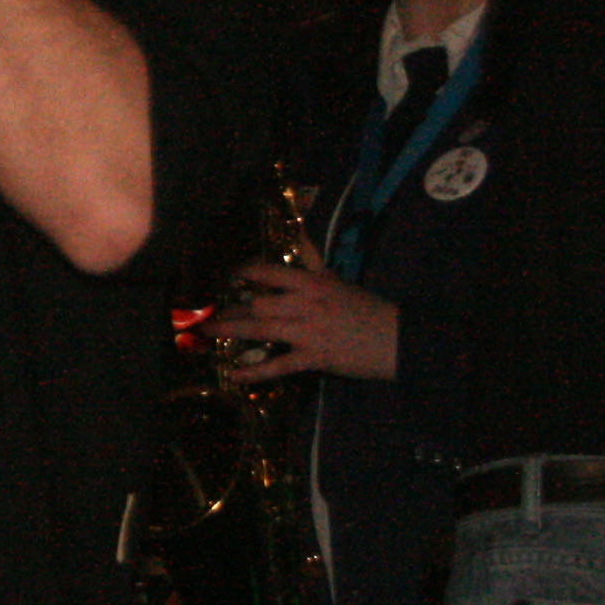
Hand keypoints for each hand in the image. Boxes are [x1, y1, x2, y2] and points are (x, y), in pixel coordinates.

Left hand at [208, 258, 400, 381]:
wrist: (399, 339)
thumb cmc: (368, 308)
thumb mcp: (338, 279)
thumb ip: (313, 259)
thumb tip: (300, 230)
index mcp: (312, 283)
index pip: (268, 273)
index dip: (244, 274)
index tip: (228, 277)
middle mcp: (305, 304)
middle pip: (257, 305)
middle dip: (229, 310)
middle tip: (206, 314)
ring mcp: (308, 332)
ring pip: (260, 330)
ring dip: (229, 331)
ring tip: (205, 333)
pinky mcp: (314, 358)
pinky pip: (278, 365)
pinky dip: (254, 372)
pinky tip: (232, 374)